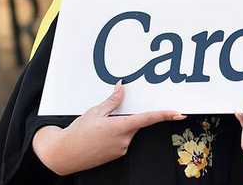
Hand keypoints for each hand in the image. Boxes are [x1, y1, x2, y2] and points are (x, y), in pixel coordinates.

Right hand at [32, 82, 184, 174]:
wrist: (64, 154)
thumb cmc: (78, 132)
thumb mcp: (95, 112)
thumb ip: (112, 101)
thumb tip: (122, 87)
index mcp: (120, 127)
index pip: (148, 119)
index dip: (165, 115)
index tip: (179, 113)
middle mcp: (124, 140)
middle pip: (135, 123)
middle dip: (126, 117)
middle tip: (105, 119)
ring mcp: (121, 149)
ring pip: (127, 131)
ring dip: (118, 126)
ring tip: (97, 128)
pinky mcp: (116, 154)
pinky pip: (121, 140)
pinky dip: (114, 134)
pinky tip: (99, 135)